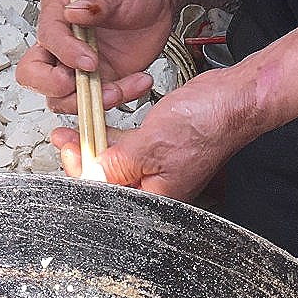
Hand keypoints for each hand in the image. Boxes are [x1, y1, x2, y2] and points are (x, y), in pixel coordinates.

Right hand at [17, 0, 175, 112]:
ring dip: (89, 100)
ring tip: (120, 88)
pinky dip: (118, 99)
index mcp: (57, 12)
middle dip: (53, 86)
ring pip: (60, 98)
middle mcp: (61, 43)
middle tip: (81, 85)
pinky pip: (95, 103)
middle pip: (33, 74)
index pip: (47, 38)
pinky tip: (139, 81)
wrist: (157, 4)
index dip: (65, 52)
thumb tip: (74, 12)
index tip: (89, 60)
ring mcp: (76, 66)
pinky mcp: (96, 82)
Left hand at [51, 65, 256, 201]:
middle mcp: (156, 186)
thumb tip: (89, 174)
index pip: (109, 198)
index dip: (84, 176)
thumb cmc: (206, 126)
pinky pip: (126, 145)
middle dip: (82, 160)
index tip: (69, 154)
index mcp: (157, 198)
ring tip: (69, 132)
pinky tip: (94, 125)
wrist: (232, 99)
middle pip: (108, 181)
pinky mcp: (158, 145)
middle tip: (64, 142)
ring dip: (91, 145)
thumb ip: (117, 164)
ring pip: (114, 161)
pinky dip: (109, 135)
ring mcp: (156, 165)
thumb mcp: (150, 146)